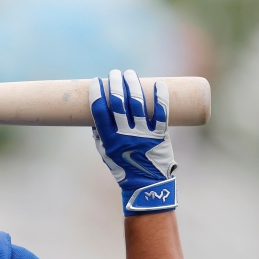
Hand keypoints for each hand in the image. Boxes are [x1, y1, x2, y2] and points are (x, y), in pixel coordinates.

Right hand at [89, 69, 176, 214]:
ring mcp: (144, 134)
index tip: (96, 81)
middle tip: (114, 73)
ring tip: (129, 74)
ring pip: (137, 103)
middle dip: (115, 84)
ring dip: (133, 84)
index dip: (96, 93)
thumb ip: (100, 134)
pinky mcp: (160, 134)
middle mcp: (125, 135)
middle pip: (118, 102)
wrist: (146, 185)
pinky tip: (158, 84)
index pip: (99, 110)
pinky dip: (160, 96)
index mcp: (109, 139)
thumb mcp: (105, 153)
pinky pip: (161, 112)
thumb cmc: (123, 168)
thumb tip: (96, 113)